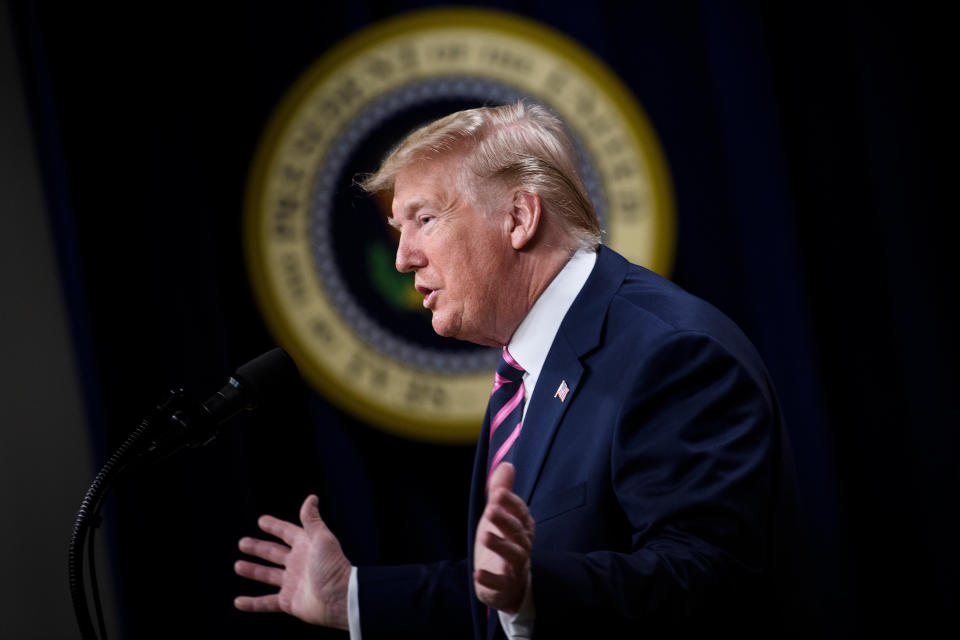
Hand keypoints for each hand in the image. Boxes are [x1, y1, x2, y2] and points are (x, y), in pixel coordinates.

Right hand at [234, 495, 350, 629]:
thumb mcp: (322, 539)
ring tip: (238, 566)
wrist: (339, 598)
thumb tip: (312, 497)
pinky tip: (239, 601)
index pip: (287, 533)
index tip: (261, 520)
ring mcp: (293, 583)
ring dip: (253, 571)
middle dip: (258, 548)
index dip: (275, 526)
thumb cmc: (333, 567)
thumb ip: (312, 520)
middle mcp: (299, 563)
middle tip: (242, 543)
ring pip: (268, 575)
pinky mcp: (289, 602)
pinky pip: (266, 602)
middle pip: (274, 553)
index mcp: (306, 546)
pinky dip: (252, 603)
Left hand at [473, 462, 534, 612]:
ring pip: (514, 555)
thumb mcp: (498, 517)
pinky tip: (477, 573)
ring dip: (500, 545)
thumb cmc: (503, 544)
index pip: (522, 514)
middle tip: (490, 509)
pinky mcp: (505, 587)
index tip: (498, 493)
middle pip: (518, 532)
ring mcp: (515, 568)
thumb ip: (502, 492)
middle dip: (505, 520)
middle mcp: (522, 546)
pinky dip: (490, 579)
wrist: (507, 585)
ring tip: (484, 534)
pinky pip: (501, 584)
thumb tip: (507, 464)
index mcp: (522, 528)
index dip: (512, 504)